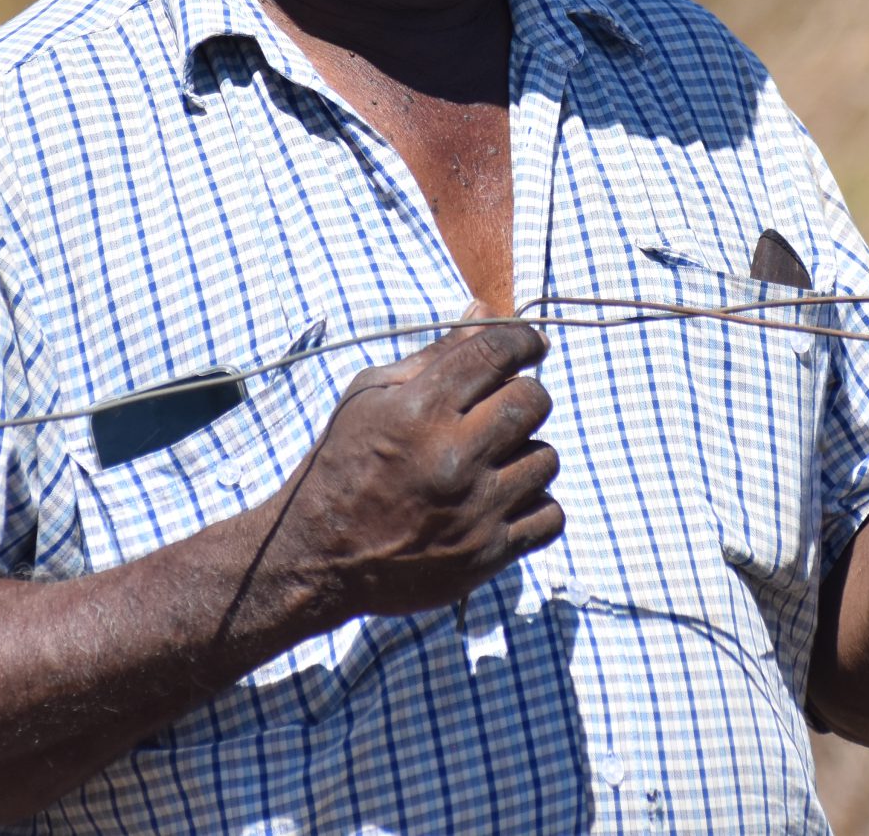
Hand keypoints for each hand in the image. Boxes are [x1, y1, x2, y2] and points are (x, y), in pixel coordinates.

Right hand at [261, 317, 563, 624]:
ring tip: (493, 460)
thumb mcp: (370, 396)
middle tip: (503, 406)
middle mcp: (453, 457)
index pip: (497, 351)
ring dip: (526, 452)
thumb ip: (433, 355)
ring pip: (546, 458)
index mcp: (420, 410)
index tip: (528, 345)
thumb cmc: (342, 463)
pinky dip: (534, 503)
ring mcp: (475, 510)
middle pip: (533, 401)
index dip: (522, 339)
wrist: (318, 556)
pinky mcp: (487, 553)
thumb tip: (485, 312)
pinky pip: (550, 515)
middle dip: (524, 394)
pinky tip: (503, 498)